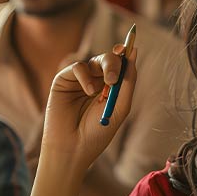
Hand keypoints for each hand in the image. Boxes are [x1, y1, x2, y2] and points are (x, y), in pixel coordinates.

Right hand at [40, 45, 136, 170]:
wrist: (73, 148)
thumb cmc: (97, 133)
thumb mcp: (121, 106)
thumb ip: (129, 81)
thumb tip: (133, 52)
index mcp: (111, 88)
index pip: (120, 65)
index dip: (125, 54)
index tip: (130, 47)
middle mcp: (96, 81)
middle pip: (109, 59)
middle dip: (115, 62)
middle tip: (116, 77)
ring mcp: (80, 80)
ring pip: (95, 60)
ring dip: (105, 67)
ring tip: (107, 85)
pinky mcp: (63, 81)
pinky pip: (78, 66)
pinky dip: (85, 75)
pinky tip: (89, 91)